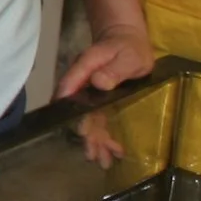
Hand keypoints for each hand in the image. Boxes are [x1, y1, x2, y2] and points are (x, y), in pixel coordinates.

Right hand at [58, 23, 152, 166]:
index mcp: (85, 68)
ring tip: (102, 161)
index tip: (79, 129)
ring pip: (87, 119)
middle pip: (77, 109)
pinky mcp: (98, 101)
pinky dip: (104, 136)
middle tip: (92, 155)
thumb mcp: (128, 56)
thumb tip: (98, 82)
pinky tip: (113, 151)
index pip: (71, 88)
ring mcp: (88, 93)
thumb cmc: (129, 46)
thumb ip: (114, 69)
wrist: (126, 39)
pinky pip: (97, 120)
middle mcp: (82, 83)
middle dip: (85, 134)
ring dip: (95, 141)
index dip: (71, 108)